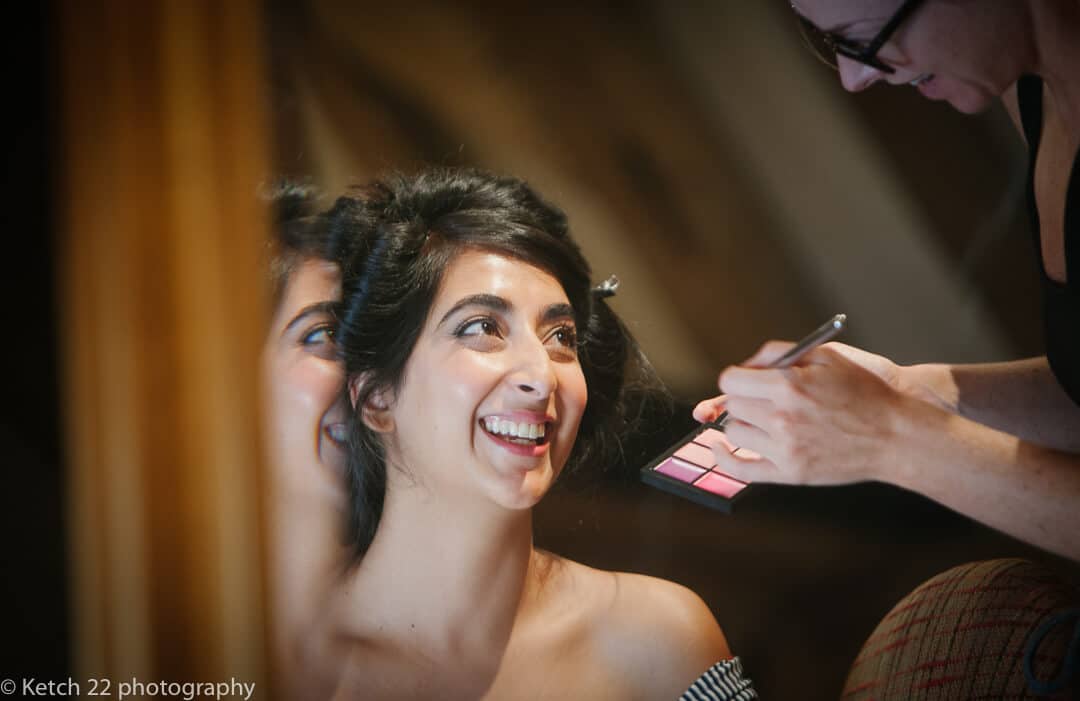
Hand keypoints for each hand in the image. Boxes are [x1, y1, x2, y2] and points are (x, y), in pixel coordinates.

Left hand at [693, 341, 909, 485]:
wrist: (898, 435)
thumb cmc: (866, 391)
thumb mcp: (826, 356)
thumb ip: (777, 353)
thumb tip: (744, 366)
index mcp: (787, 386)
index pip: (730, 381)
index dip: (737, 378)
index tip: (746, 381)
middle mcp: (782, 418)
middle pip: (732, 406)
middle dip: (744, 398)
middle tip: (763, 399)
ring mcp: (785, 449)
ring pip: (734, 433)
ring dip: (743, 424)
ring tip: (765, 420)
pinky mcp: (791, 473)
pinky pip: (741, 470)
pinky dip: (725, 459)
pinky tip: (721, 448)